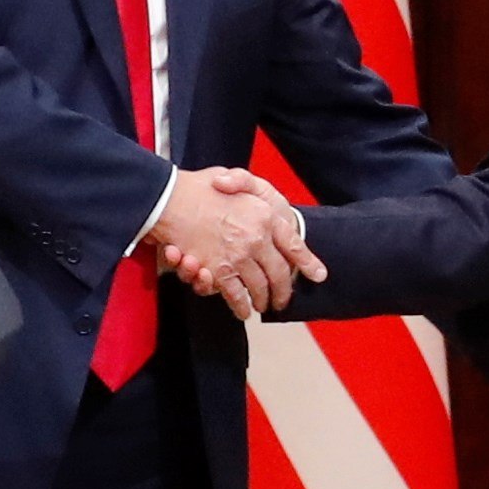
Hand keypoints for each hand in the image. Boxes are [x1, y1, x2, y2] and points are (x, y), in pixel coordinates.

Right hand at [147, 167, 324, 317]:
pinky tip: (245, 312)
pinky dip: (241, 307)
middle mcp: (257, 238)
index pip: (294, 245)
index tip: (319, 275)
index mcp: (265, 216)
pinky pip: (236, 295)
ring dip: (264, 299)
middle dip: (283, 291)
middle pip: (279, 273)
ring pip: (260, 287)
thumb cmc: (199, 186)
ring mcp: (239, 257)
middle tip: (283, 300)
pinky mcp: (220, 271)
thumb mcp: (234, 176)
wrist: (169, 197)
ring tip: (265, 306)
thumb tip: (265, 203)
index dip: (308, 262)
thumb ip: (252, 188)